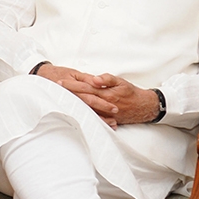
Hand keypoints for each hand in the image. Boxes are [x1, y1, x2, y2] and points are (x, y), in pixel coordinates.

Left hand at [36, 64, 155, 127]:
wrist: (144, 107)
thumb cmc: (131, 92)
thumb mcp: (121, 81)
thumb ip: (107, 79)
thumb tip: (94, 79)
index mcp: (105, 93)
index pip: (85, 88)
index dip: (72, 85)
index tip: (60, 82)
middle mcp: (103, 105)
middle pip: (82, 99)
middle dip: (68, 95)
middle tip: (54, 91)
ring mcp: (103, 114)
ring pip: (84, 109)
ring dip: (72, 104)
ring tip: (59, 101)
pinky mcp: (105, 119)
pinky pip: (91, 117)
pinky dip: (81, 115)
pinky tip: (72, 114)